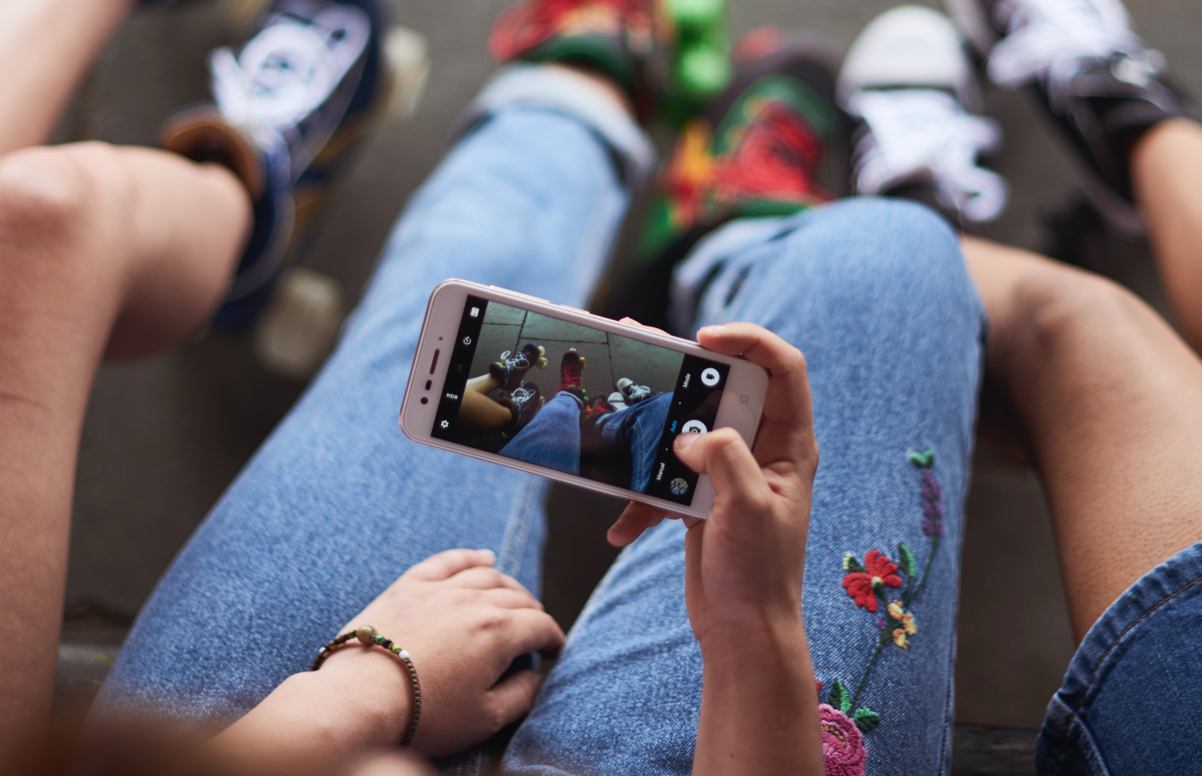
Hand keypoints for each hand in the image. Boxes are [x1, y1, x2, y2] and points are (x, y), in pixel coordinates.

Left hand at [327, 549, 563, 756]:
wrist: (358, 701)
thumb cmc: (423, 715)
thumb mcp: (484, 719)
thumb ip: (521, 696)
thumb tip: (535, 676)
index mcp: (499, 632)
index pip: (540, 625)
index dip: (553, 638)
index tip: (554, 650)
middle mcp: (474, 600)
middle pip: (517, 597)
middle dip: (533, 613)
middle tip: (534, 631)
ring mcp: (440, 589)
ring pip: (487, 575)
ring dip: (509, 585)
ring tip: (515, 598)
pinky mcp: (409, 586)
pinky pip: (447, 561)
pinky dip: (469, 556)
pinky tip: (483, 558)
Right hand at [606, 322, 817, 644]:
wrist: (742, 631)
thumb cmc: (759, 573)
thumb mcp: (748, 508)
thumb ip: (724, 457)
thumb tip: (689, 436)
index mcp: (789, 445)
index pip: (782, 370)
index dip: (749, 340)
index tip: (704, 337)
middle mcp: (762, 450)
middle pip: (724, 388)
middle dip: (684, 370)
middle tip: (644, 343)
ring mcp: (728, 471)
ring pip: (686, 428)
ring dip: (652, 428)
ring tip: (617, 409)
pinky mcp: (699, 495)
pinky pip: (664, 477)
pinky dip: (640, 499)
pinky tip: (622, 528)